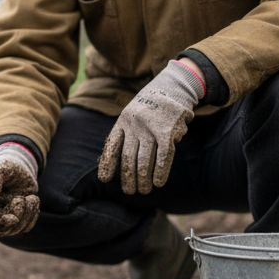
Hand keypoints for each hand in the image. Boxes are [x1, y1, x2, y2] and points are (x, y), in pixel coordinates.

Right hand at [0, 144, 40, 236]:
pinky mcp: (18, 220)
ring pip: (14, 230)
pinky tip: (33, 199)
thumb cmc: (6, 167)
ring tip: (31, 196)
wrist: (21, 168)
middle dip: (14, 220)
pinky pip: (26, 227)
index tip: (11, 218)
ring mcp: (5, 219)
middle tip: (21, 199)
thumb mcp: (0, 168)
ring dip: (26, 215)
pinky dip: (33, 215)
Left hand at [97, 60, 204, 194]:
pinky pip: (163, 156)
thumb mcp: (132, 114)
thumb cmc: (150, 107)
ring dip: (143, 179)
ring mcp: (151, 128)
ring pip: (144, 160)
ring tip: (143, 190)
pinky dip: (160, 171)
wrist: (173, 87)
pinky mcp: (168, 132)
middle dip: (128, 177)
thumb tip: (113, 162)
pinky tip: (158, 183)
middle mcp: (135, 125)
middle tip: (130, 191)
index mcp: (123, 121)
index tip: (105, 179)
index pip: (112, 146)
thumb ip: (125, 134)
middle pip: (128, 157)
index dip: (108, 163)